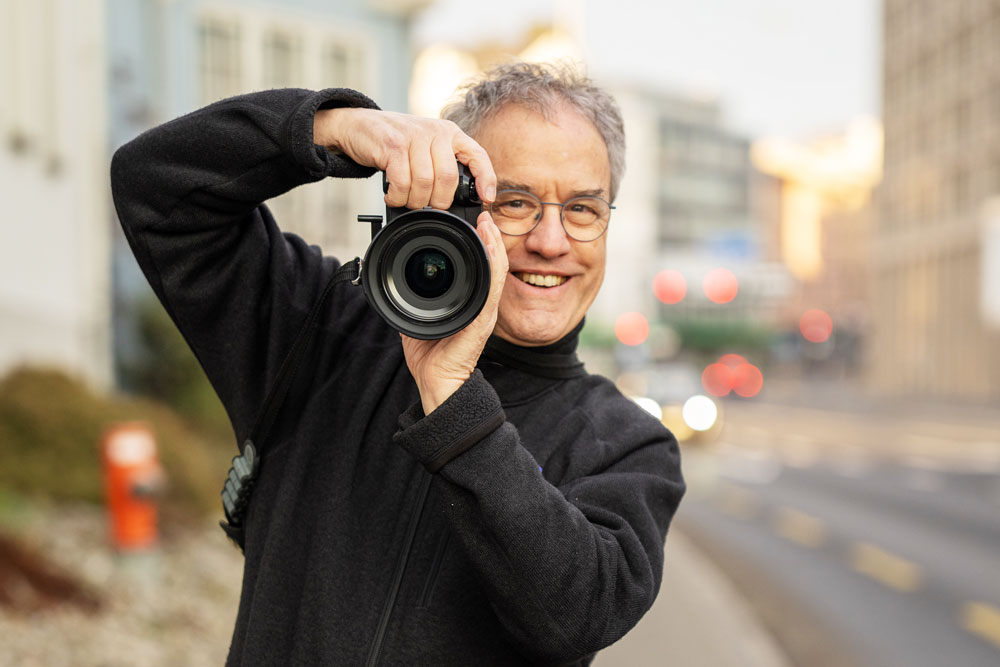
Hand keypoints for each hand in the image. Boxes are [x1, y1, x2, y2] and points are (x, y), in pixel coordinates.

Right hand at [313, 107, 496, 207]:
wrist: (358, 125)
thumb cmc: (395, 144)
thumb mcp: (425, 148)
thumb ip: (441, 165)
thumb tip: (457, 201)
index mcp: (450, 133)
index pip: (477, 155)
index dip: (486, 178)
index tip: (487, 198)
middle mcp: (436, 132)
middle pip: (448, 178)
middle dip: (438, 201)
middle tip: (425, 205)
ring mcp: (414, 136)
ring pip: (424, 183)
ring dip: (414, 200)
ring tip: (405, 199)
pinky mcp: (393, 145)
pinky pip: (402, 182)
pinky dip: (397, 196)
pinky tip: (392, 195)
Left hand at [400, 210, 508, 413]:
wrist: (436, 383)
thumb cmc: (430, 357)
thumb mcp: (416, 319)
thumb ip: (412, 300)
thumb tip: (396, 284)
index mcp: (467, 303)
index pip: (477, 267)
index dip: (479, 244)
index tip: (472, 222)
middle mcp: (479, 304)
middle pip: (490, 263)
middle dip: (489, 237)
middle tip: (484, 214)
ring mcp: (483, 311)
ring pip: (495, 270)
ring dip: (494, 244)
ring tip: (489, 222)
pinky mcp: (482, 319)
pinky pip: (491, 287)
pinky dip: (493, 263)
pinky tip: (491, 245)